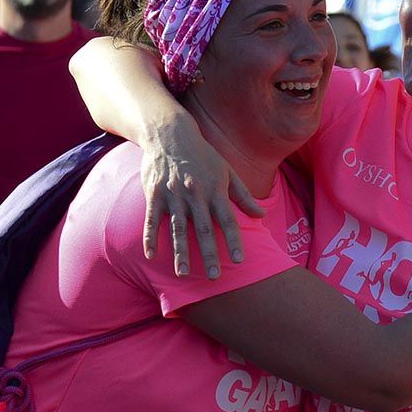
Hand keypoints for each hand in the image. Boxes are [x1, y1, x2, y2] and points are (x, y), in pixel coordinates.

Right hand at [141, 115, 263, 278]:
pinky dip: (150, 238)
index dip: (234, 240)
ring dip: (180, 252)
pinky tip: (151, 256)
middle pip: (202, 229)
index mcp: (215, 189)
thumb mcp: (227, 171)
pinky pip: (151, 220)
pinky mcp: (154, 193)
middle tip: (213, 277)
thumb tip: (261, 215)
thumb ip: (243, 195)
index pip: (227, 219)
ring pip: (177, 228)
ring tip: (183, 274)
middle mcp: (195, 193)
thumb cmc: (203, 155)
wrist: (170, 134)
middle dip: (208, 254)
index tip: (239, 260)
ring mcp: (173, 194)